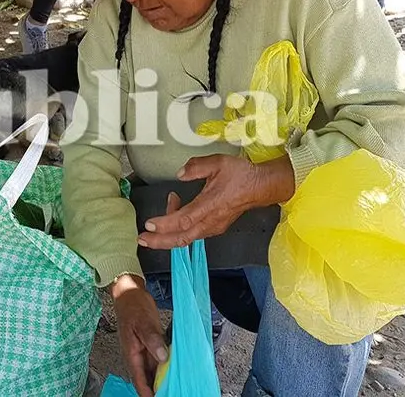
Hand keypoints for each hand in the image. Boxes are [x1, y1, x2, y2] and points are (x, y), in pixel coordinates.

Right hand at [112, 276, 168, 396]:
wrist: (129, 293)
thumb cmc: (133, 306)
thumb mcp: (143, 322)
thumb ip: (152, 340)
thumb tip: (163, 358)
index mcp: (131, 354)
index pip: (139, 380)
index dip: (147, 393)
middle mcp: (137, 356)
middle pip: (147, 380)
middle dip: (157, 389)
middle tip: (172, 392)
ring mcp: (144, 351)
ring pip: (153, 372)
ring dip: (162, 380)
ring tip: (175, 387)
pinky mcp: (151, 346)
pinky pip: (158, 362)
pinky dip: (165, 368)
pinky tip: (176, 371)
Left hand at [138, 154, 293, 249]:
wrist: (262, 186)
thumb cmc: (241, 174)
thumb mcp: (219, 162)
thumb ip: (197, 166)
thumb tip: (180, 173)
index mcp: (210, 205)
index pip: (184, 220)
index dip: (165, 224)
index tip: (149, 225)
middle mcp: (211, 221)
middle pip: (182, 237)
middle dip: (160, 241)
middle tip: (141, 239)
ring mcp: (214, 226)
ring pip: (187, 238)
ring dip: (168, 235)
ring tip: (153, 226)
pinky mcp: (215, 227)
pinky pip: (193, 233)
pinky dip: (179, 228)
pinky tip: (173, 213)